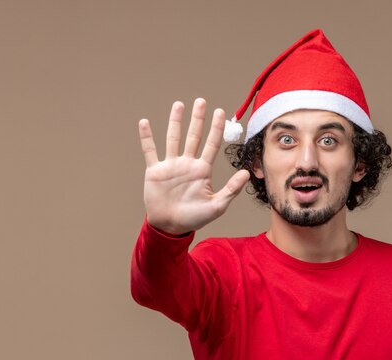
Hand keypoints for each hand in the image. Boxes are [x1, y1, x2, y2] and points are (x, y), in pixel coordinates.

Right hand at [139, 99, 249, 234]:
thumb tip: (247, 173)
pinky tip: (144, 123)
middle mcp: (187, 164)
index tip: (220, 112)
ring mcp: (171, 166)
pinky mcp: (155, 171)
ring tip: (179, 105)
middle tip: (201, 101)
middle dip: (198, 119)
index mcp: (202, 170)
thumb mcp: (217, 205)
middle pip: (194, 136)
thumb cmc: (194, 218)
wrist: (170, 226)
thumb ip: (231, 189)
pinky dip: (146, 137)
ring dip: (175, 122)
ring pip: (173, 138)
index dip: (216, 128)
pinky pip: (150, 151)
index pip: (212, 144)